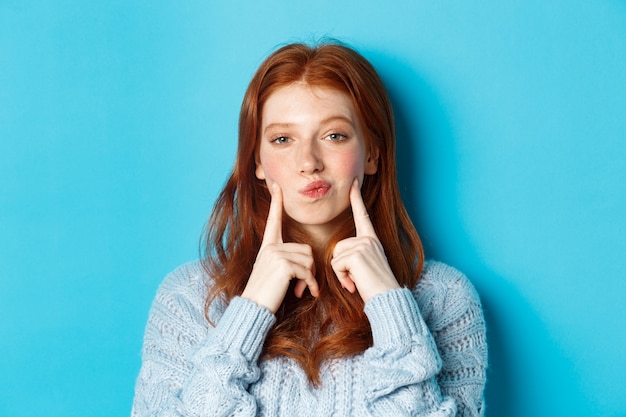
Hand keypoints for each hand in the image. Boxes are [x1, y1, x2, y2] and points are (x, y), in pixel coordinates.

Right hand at [241, 183, 318, 313]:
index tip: (277, 186)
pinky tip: (307, 292)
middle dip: (309, 269)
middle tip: (303, 285)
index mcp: (267, 246)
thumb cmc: (266, 293)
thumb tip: (307, 260)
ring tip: (301, 289)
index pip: (274, 220)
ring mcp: (276, 254)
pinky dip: (310, 284)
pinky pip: (307, 271)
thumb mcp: (273, 272)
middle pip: (305, 249)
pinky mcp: (283, 265)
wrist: (254, 307)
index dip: (276, 202)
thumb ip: (286, 260)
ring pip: (309, 260)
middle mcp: (271, 247)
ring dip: (310, 277)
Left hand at [331, 179, 399, 302]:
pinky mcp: (357, 254)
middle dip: (341, 266)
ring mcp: (364, 245)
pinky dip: (342, 278)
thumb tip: (340, 255)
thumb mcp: (366, 266)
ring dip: (341, 273)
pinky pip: (336, 265)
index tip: (354, 182)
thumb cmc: (376, 287)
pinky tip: (354, 284)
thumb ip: (355, 255)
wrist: (387, 299)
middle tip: (356, 278)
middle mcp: (369, 239)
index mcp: (372, 240)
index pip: (363, 215)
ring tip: (357, 281)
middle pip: (338, 246)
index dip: (357, 198)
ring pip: (336, 256)